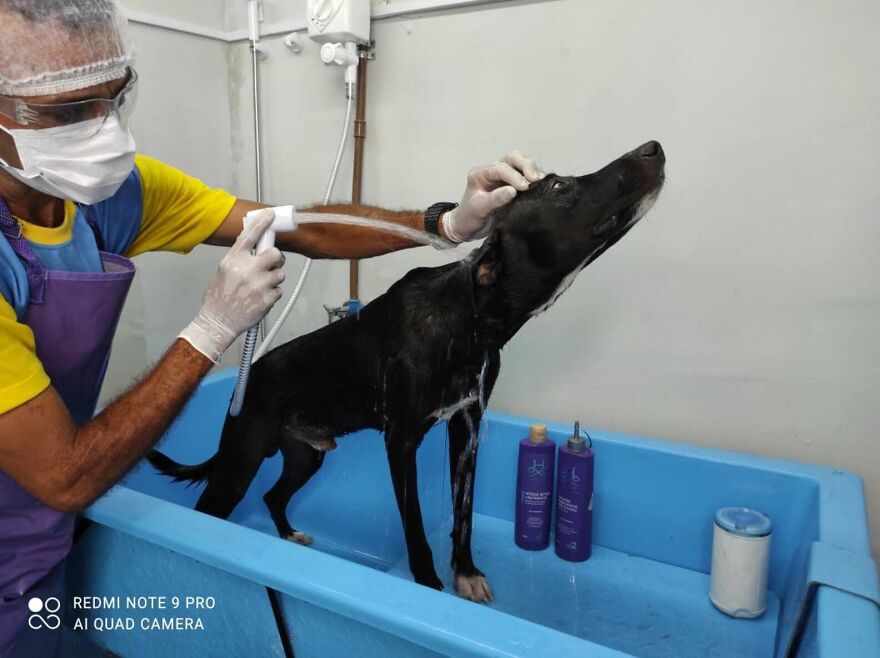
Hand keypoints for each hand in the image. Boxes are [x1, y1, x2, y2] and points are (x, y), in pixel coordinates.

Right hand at [179, 210, 284, 361]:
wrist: (218, 322)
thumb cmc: (218, 297)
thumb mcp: (223, 271)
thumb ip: (239, 258)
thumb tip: (254, 248)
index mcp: (233, 260)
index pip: (250, 236)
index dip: (262, 223)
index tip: (271, 214)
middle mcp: (247, 269)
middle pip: (275, 254)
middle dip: (276, 259)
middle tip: (271, 265)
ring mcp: (259, 284)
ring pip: (280, 274)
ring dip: (274, 279)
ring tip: (260, 287)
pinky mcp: (267, 298)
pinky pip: (279, 290)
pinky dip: (272, 294)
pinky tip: (260, 298)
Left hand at [442, 151, 544, 241]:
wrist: (468, 227)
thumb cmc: (469, 218)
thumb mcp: (479, 209)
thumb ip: (496, 199)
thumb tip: (513, 191)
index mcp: (480, 173)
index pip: (500, 168)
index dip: (514, 176)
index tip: (524, 187)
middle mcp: (492, 171)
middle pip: (512, 158)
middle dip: (526, 165)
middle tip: (534, 180)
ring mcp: (502, 176)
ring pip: (520, 163)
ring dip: (532, 170)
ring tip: (539, 182)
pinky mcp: (512, 183)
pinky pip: (525, 174)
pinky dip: (534, 177)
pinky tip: (540, 185)